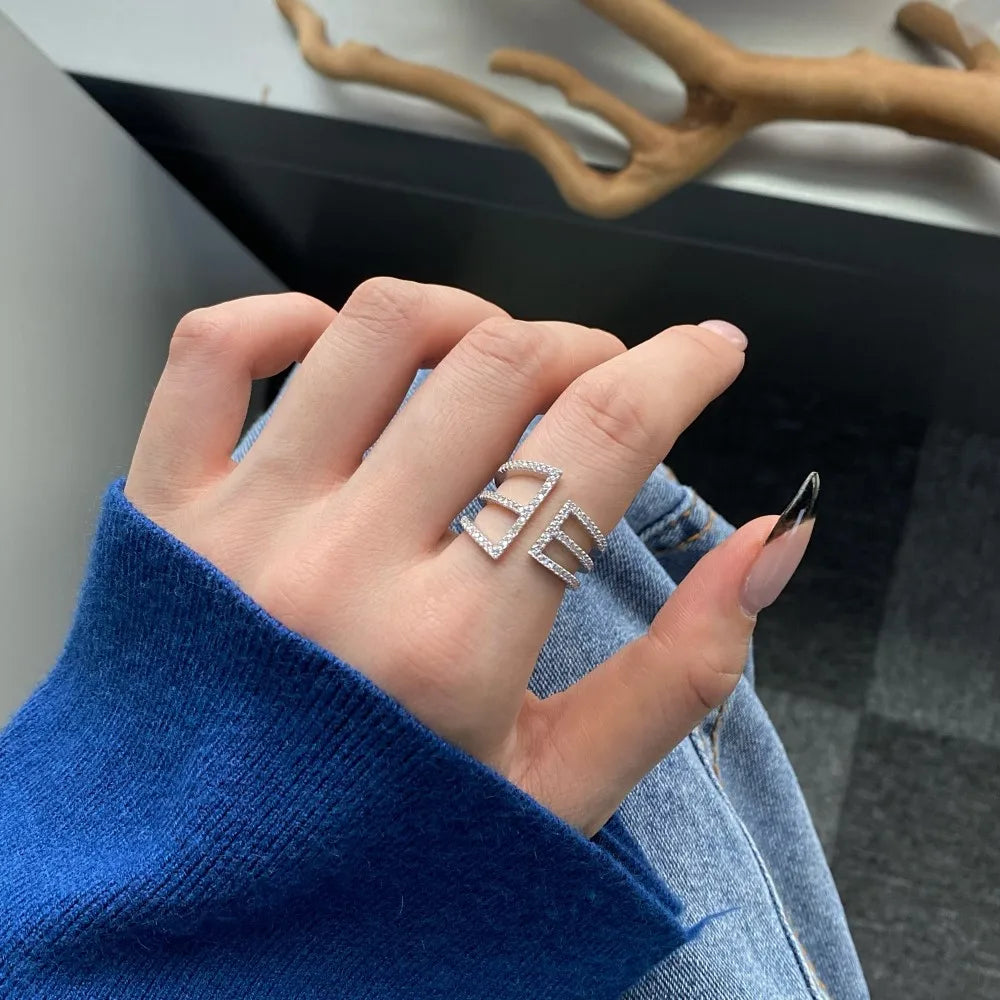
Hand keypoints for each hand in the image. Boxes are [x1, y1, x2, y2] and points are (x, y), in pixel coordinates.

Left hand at [126, 280, 805, 835]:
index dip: (679, 369)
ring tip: (493, 357)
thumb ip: (682, 670)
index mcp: (452, 647)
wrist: (213, 897)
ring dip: (465, 316)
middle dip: (585, 348)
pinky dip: (284, 314)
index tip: (709, 349)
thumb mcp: (562, 786)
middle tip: (602, 381)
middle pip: (499, 366)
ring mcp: (239, 530)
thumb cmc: (391, 848)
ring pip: (374, 329)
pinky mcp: (165, 512)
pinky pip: (215, 352)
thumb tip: (770, 544)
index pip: (598, 442)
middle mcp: (341, 571)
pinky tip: (337, 343)